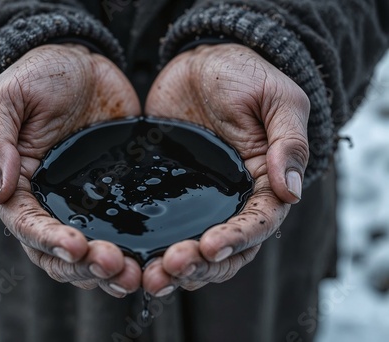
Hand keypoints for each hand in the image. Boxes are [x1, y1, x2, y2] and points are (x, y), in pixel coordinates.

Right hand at [0, 44, 141, 296]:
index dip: (50, 242)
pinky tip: (153, 258)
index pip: (28, 226)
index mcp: (20, 186)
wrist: (82, 63)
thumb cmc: (39, 75)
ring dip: (110, 271)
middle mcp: (51, 203)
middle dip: (85, 266)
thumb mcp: (8, 100)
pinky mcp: (116, 196)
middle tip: (115, 267)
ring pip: (91, 254)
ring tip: (136, 274)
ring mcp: (85, 203)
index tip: (76, 247)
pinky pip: (123, 232)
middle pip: (60, 254)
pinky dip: (134, 251)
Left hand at [143, 44, 309, 294]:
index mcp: (264, 182)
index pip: (258, 223)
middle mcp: (233, 199)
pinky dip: (152, 249)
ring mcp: (199, 200)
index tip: (210, 246)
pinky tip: (134, 259)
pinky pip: (163, 229)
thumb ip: (288, 142)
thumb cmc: (244, 75)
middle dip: (201, 264)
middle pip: (225, 249)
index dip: (237, 239)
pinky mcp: (170, 193)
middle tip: (171, 268)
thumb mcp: (276, 100)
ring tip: (150, 276)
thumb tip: (292, 192)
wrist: (201, 62)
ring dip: (177, 268)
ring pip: (195, 249)